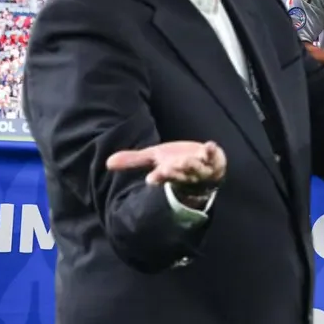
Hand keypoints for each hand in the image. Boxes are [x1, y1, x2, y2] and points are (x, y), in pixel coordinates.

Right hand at [106, 141, 226, 189]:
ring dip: (191, 166)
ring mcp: (202, 169)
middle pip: (179, 176)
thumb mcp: (154, 158)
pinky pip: (215, 158)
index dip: (158, 178)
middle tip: (166, 169)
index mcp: (170, 175)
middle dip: (173, 173)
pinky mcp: (215, 161)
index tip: (151, 179)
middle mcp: (186, 175)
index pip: (163, 179)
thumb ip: (133, 161)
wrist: (205, 166)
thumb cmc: (177, 163)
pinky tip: (210, 145)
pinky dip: (213, 152)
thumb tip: (107, 163)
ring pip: (196, 170)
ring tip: (184, 160)